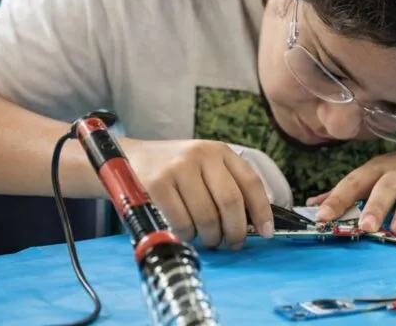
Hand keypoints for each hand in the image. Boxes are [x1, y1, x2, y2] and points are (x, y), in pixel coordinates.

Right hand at [124, 139, 273, 248]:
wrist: (128, 159)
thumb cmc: (172, 171)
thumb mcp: (203, 167)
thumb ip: (226, 186)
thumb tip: (254, 222)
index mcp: (219, 151)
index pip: (250, 182)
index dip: (261, 211)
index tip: (266, 232)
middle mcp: (202, 155)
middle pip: (231, 202)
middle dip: (235, 231)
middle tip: (231, 244)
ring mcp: (179, 167)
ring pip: (207, 216)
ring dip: (209, 237)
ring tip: (205, 238)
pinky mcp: (158, 183)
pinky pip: (182, 222)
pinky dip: (187, 235)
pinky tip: (185, 233)